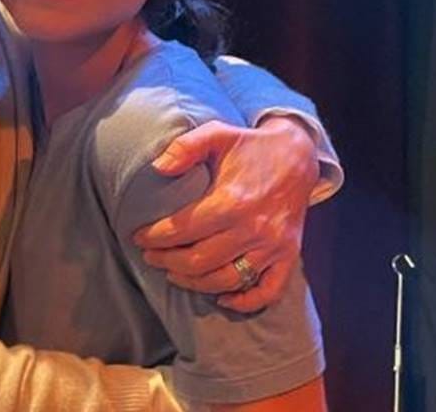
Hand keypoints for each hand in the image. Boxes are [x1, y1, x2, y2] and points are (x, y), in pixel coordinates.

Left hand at [132, 116, 319, 311]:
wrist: (297, 154)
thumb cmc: (249, 145)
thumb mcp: (216, 133)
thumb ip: (185, 147)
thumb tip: (158, 168)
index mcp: (232, 201)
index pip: (183, 229)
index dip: (155, 237)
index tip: (138, 237)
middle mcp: (254, 228)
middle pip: (200, 260)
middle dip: (167, 261)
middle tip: (149, 256)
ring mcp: (273, 246)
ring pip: (226, 279)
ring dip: (194, 283)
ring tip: (172, 273)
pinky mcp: (288, 255)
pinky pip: (268, 291)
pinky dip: (244, 302)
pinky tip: (221, 299)